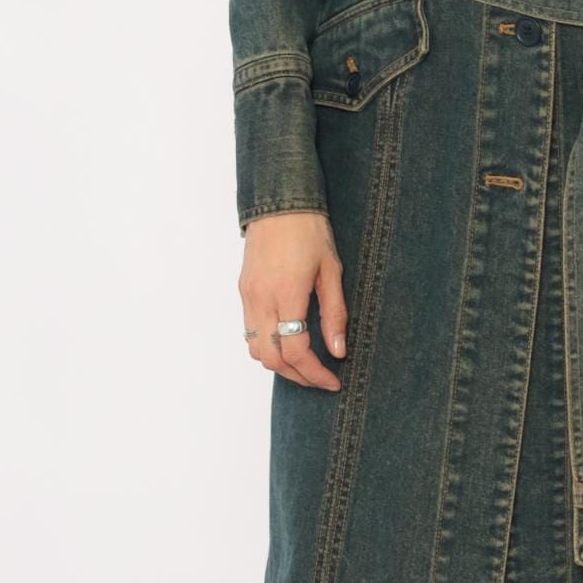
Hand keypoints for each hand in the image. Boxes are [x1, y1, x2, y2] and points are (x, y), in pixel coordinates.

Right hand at [240, 209, 345, 390]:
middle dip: (297, 376)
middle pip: (271, 359)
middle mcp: (261, 298)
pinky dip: (267, 346)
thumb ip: (334, 313)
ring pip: (255, 349)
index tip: (333, 380)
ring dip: (279, 364)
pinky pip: (250, 332)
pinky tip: (288, 343)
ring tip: (306, 364)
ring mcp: (248, 296)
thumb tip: (338, 351)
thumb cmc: (309, 230)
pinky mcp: (243, 291)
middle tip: (321, 379)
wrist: (279, 202)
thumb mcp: (331, 270)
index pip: (295, 351)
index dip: (315, 373)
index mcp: (286, 293)